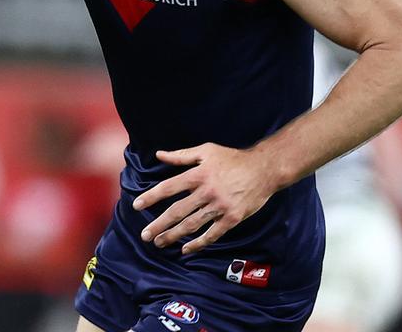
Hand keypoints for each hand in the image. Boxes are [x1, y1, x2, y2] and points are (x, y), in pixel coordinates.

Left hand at [132, 143, 277, 254]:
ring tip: (159, 243)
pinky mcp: (232, 218)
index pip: (169, 187)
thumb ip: (182, 155)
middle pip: (177, 211)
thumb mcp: (208, 151)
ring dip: (173, 236)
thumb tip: (159, 154)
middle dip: (158, 225)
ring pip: (191, 225)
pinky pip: (212, 234)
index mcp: (199, 174)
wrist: (264, 169)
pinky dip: (198, 244)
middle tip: (145, 235)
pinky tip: (186, 249)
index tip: (137, 206)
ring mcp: (219, 206)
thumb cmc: (234, 158)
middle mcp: (207, 191)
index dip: (151, 197)